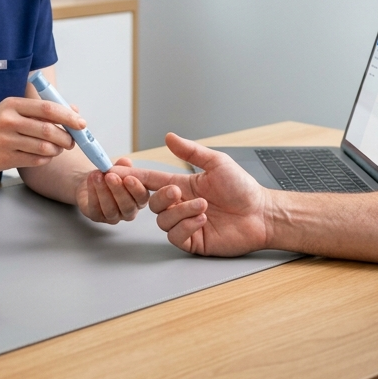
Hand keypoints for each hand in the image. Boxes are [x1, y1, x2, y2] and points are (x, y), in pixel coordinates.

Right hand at [0, 96, 83, 172]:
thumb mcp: (11, 111)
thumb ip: (40, 111)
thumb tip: (73, 111)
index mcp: (13, 104)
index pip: (47, 108)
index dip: (68, 116)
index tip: (81, 123)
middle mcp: (9, 120)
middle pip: (48, 130)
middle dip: (67, 137)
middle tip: (72, 141)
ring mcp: (6, 140)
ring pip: (44, 147)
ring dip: (57, 150)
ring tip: (57, 149)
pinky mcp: (5, 158)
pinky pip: (36, 160)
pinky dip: (45, 159)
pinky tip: (43, 156)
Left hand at [75, 157, 150, 223]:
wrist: (94, 179)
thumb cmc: (111, 175)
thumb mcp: (119, 168)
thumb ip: (124, 166)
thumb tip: (126, 162)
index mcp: (139, 199)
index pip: (142, 197)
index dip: (136, 188)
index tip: (129, 178)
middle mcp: (129, 211)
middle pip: (128, 206)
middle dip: (118, 190)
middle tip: (110, 176)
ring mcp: (113, 217)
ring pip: (111, 209)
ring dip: (103, 191)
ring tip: (98, 175)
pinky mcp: (97, 217)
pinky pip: (95, 209)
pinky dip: (93, 194)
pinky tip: (91, 180)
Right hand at [126, 134, 271, 256]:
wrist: (261, 214)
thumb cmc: (243, 188)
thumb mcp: (216, 163)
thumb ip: (190, 151)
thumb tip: (169, 137)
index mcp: (183, 186)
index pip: (151, 181)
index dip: (134, 177)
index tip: (116, 172)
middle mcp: (181, 205)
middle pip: (153, 203)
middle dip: (162, 197)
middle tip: (177, 191)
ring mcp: (186, 224)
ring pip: (163, 220)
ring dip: (181, 212)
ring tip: (203, 206)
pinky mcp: (193, 241)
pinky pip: (176, 236)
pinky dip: (186, 226)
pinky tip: (202, 220)